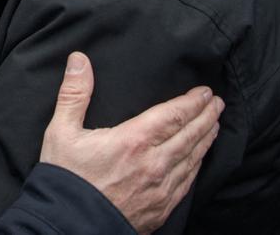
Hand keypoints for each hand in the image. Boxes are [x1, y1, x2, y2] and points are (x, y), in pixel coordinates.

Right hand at [40, 52, 222, 233]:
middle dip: (207, 117)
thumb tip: (79, 60)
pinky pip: (187, 182)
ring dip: (206, 139)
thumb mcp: (61, 131)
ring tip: (214, 125)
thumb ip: (73, 93)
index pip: (174, 115)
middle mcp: (154, 164)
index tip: (205, 92)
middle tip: (218, 104)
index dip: (192, 102)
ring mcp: (160, 188)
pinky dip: (197, 166)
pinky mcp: (161, 208)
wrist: (68, 224)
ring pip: (193, 159)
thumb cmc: (65, 178)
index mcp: (133, 141)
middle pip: (190, 135)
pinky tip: (199, 160)